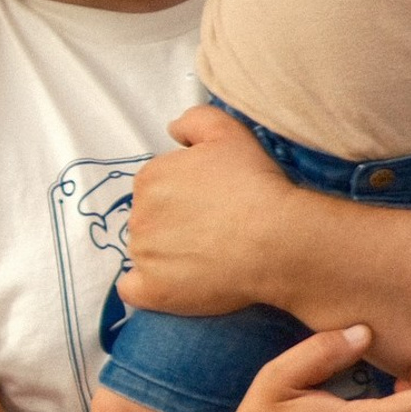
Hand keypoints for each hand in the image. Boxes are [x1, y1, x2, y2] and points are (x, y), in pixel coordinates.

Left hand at [117, 107, 305, 317]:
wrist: (277, 238)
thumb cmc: (257, 184)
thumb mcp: (229, 133)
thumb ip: (195, 121)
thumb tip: (172, 130)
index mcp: (150, 178)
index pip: (155, 189)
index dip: (183, 198)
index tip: (210, 205)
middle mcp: (138, 214)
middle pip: (149, 221)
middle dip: (173, 225)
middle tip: (213, 232)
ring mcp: (142, 254)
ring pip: (145, 254)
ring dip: (167, 256)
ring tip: (208, 258)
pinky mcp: (151, 289)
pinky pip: (133, 290)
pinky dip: (147, 288)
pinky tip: (171, 284)